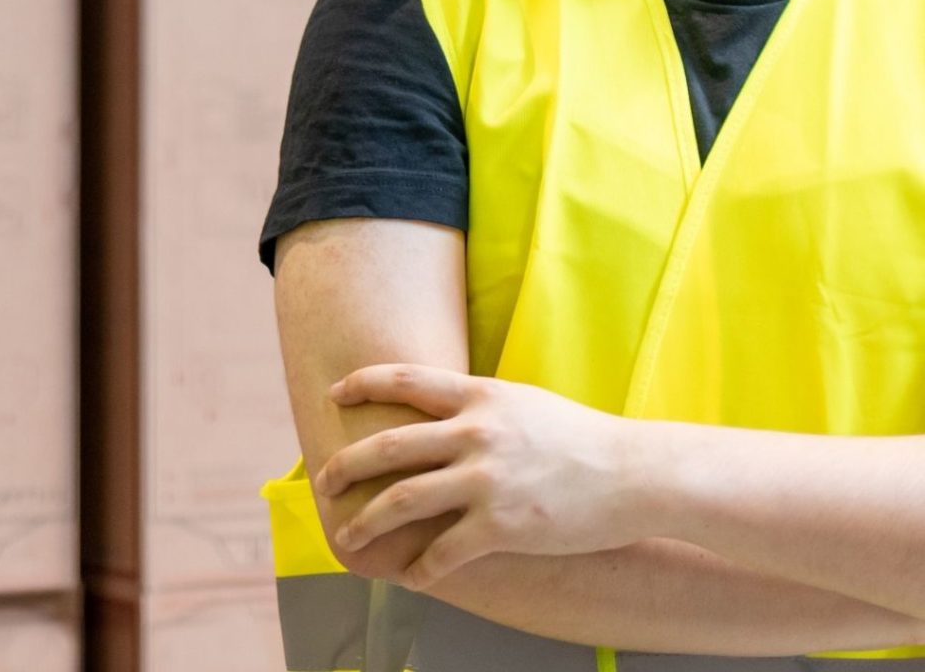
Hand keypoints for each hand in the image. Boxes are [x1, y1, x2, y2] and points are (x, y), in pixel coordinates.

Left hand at [316, 365, 642, 587]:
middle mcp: (474, 432)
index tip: (334, 393)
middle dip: (347, 465)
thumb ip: (477, 404)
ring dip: (367, 521)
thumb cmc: (578, 438)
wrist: (632, 474)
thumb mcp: (521, 401)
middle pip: (389, 446)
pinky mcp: (501, 525)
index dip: (362, 384)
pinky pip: (443, 551)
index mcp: (478, 395)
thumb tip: (440, 410)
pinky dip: (420, 567)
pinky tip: (410, 576)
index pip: (404, 379)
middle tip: (324, 480)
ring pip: (403, 500)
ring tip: (347, 535)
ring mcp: (486, 480)